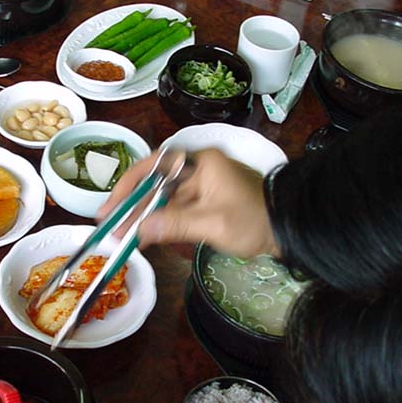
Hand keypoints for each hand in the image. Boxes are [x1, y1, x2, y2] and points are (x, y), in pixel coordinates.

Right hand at [97, 148, 280, 257]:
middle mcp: (197, 169)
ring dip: (145, 220)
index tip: (111, 208)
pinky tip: (147, 240)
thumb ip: (173, 225)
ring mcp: (201, 187)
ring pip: (163, 201)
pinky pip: (176, 212)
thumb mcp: (212, 224)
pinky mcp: (205, 203)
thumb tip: (137, 230)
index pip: (152, 166)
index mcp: (199, 162)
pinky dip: (162, 225)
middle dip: (133, 209)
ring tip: (124, 239)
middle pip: (155, 185)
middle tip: (110, 229)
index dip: (128, 187)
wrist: (290, 229)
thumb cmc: (254, 220)